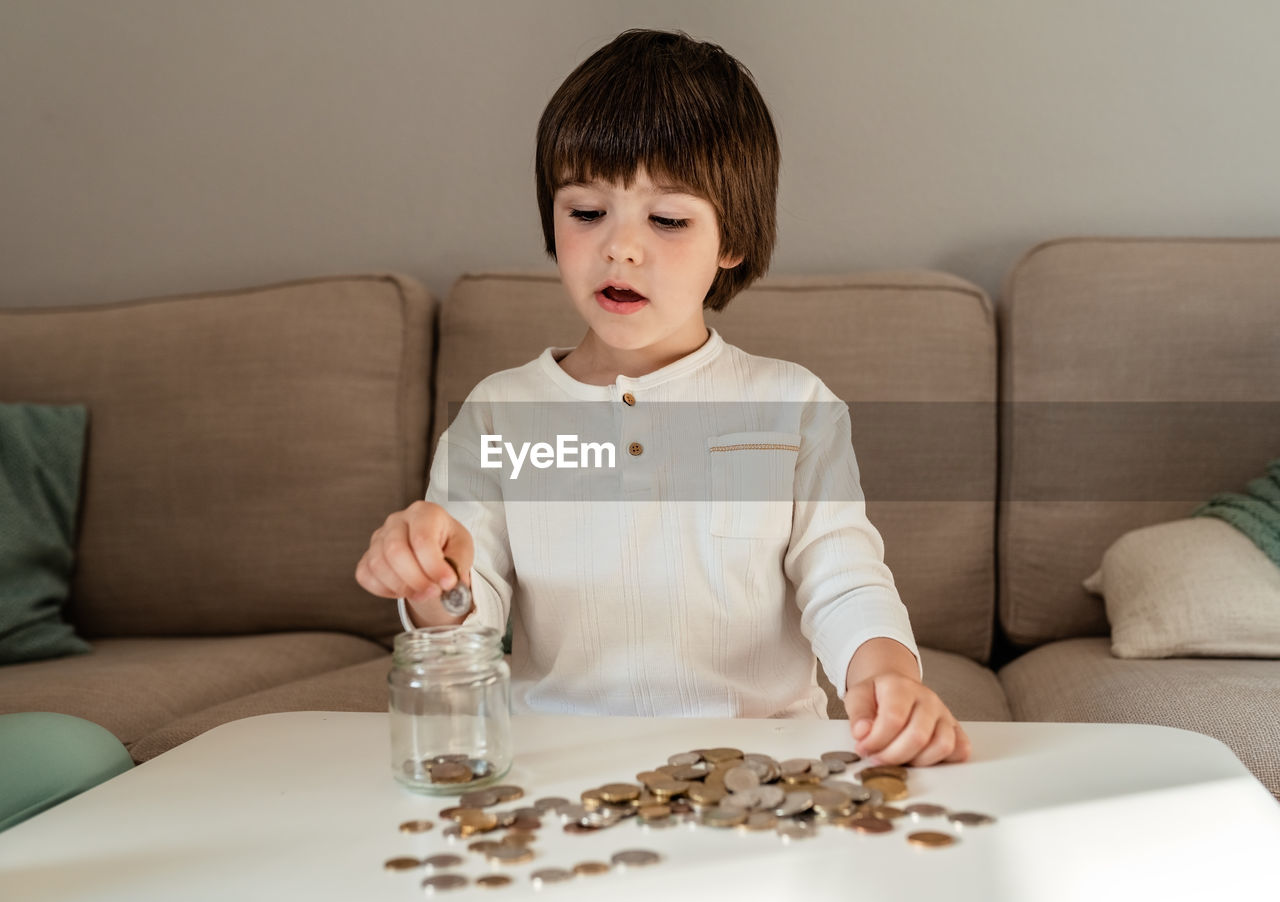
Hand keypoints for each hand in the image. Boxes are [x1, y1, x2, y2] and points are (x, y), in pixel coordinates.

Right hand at [355, 501, 474, 625]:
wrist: (432, 548)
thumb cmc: (447, 544)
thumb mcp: (462, 548)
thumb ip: (458, 564)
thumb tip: (450, 583)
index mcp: (424, 512)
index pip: (421, 539)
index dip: (434, 566)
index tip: (448, 583)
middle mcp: (397, 521)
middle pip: (395, 551)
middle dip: (416, 579)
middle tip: (433, 592)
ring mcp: (379, 537)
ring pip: (378, 565)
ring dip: (401, 587)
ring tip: (423, 593)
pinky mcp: (367, 555)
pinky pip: (366, 575)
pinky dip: (384, 590)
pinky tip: (403, 589)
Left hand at [843, 638, 970, 766]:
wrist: (896, 688)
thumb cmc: (878, 695)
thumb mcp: (859, 695)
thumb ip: (859, 714)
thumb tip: (862, 733)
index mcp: (902, 687)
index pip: (894, 718)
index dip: (876, 740)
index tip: (863, 748)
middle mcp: (928, 699)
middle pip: (918, 736)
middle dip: (893, 756)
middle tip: (877, 759)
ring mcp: (945, 714)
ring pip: (943, 745)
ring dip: (917, 761)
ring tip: (898, 759)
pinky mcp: (956, 729)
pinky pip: (960, 751)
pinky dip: (942, 761)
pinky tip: (920, 759)